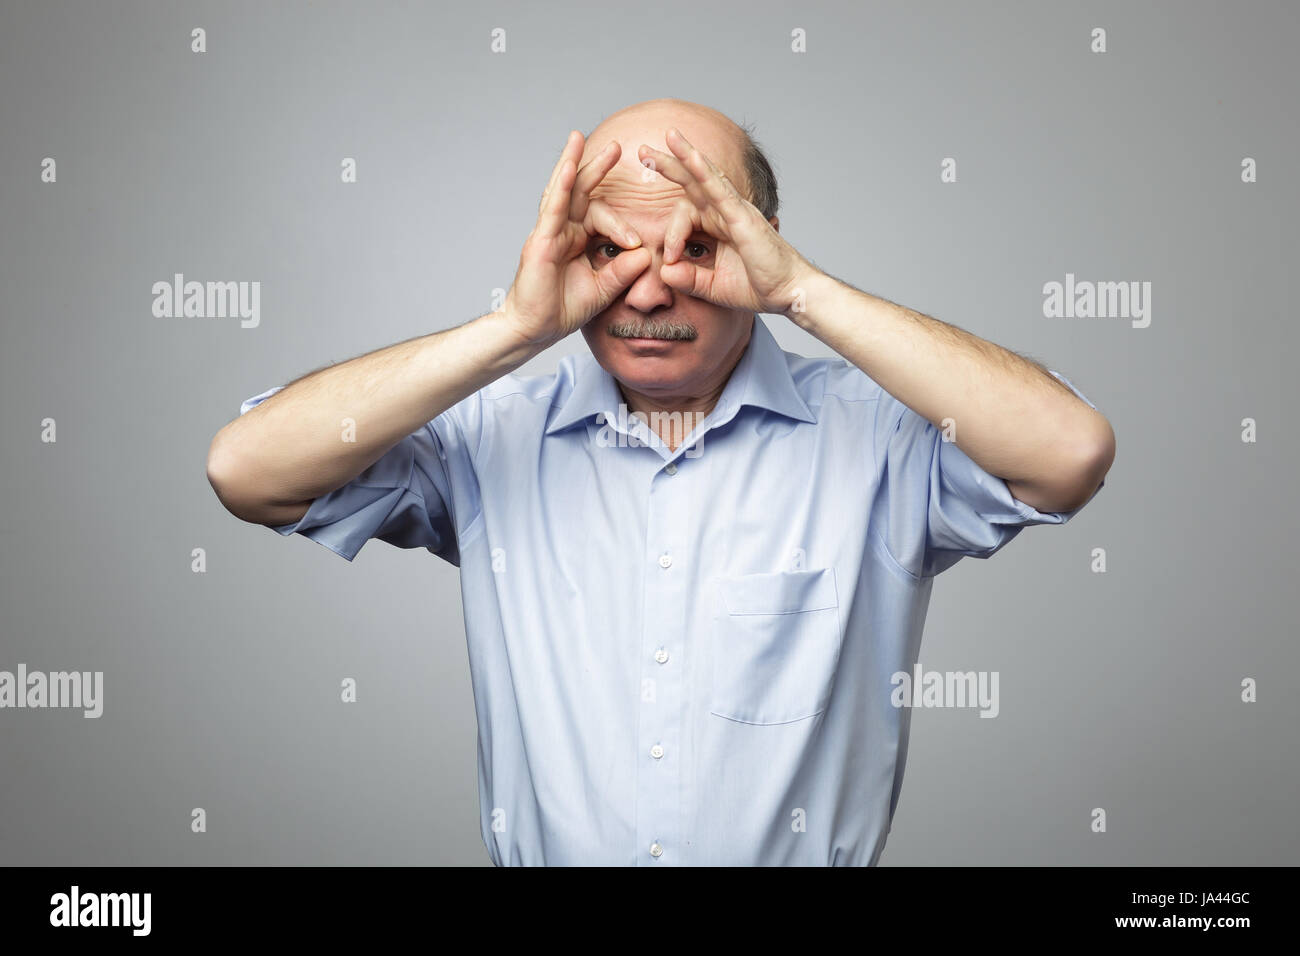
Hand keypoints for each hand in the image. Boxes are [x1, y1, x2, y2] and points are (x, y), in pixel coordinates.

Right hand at [503, 130, 652, 344]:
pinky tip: (567, 168)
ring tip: (579, 138)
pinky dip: (559, 187)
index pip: (600, 217)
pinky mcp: (540, 240)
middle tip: (616, 147)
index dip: (621, 227)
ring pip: (562, 191)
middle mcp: (561, 230)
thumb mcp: (602, 290)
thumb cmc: (561, 310)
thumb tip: (646, 254)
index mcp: (575, 240)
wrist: (535, 330)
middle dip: (596, 168)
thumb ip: (623, 272)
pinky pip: (551, 209)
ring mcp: (548, 232)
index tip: (637, 243)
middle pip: (580, 192)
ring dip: (572, 163)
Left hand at [637, 127, 818, 316]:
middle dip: (668, 164)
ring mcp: (735, 210)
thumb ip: (687, 279)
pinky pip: (721, 190)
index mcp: (717, 225)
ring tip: (668, 135)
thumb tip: (664, 272)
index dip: (670, 236)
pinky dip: (705, 172)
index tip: (670, 260)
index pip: (684, 214)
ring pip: (706, 175)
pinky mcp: (742, 217)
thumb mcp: (712, 286)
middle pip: (692, 181)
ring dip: (685, 155)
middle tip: (643, 150)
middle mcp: (725, 212)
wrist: (788, 293)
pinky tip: (691, 157)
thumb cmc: (757, 287)